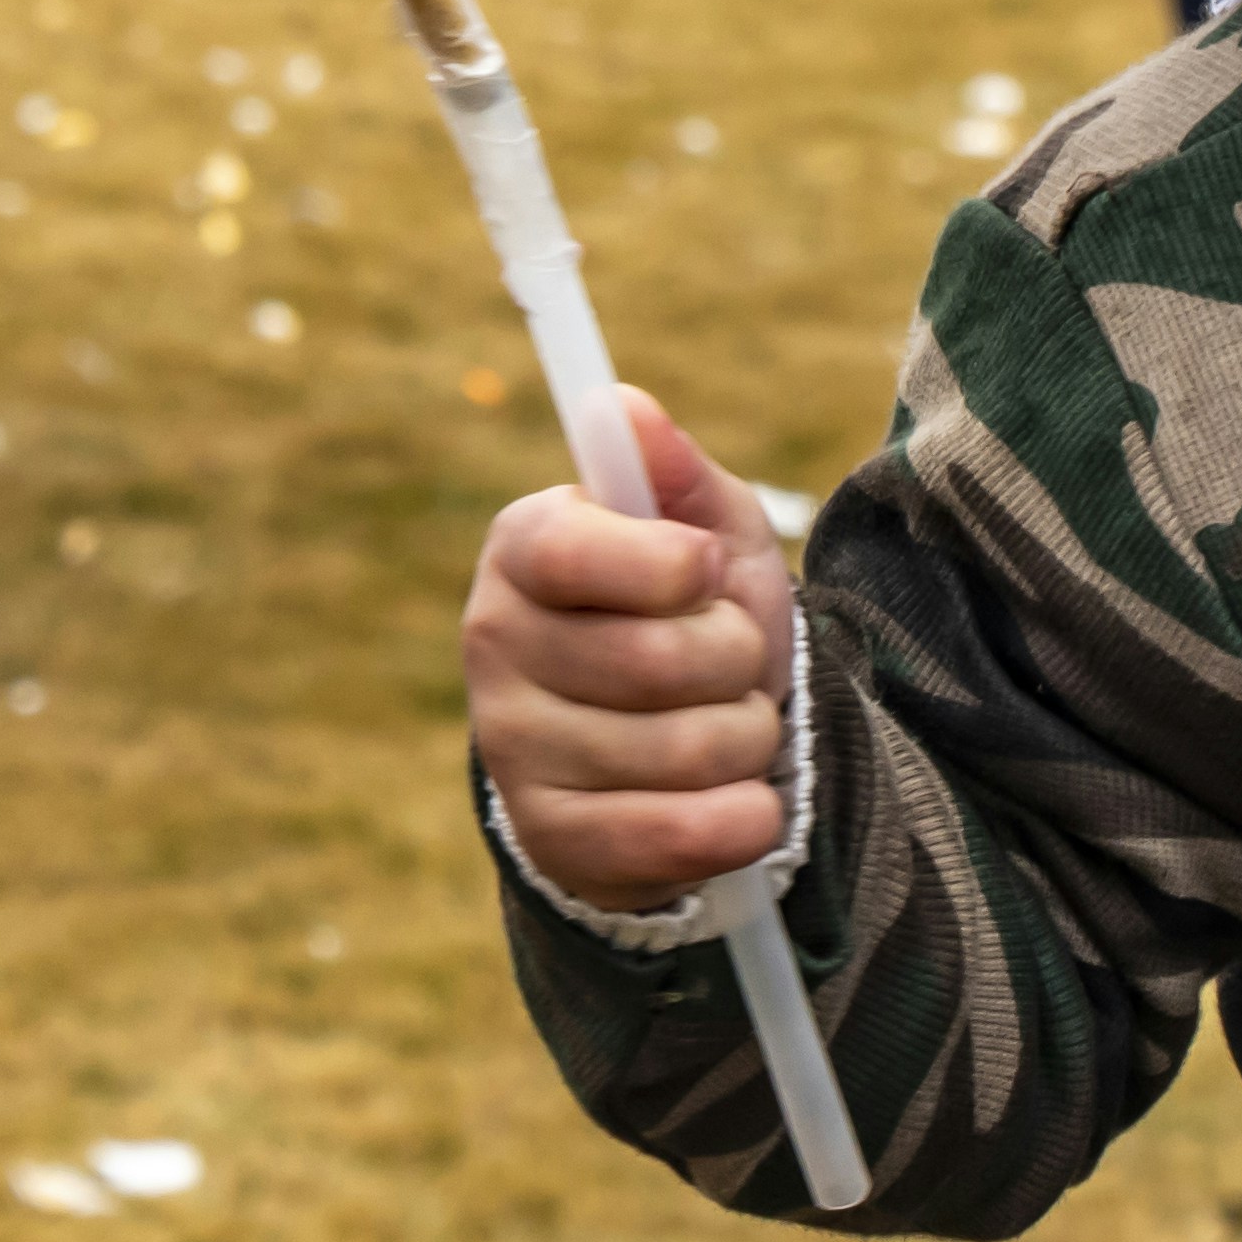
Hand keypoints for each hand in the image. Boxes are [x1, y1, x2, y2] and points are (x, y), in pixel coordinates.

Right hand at [463, 389, 795, 913]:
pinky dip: (745, 816)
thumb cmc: (690, 618)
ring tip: (727, 726)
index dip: (667, 565)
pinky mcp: (551, 837)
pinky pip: (681, 834)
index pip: (572, 550)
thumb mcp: (705, 534)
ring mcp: (513, 747)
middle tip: (730, 659)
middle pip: (658, 658)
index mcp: (522, 547)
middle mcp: (493, 642)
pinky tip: (737, 800)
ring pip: (686, 749)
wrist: (679, 751)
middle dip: (738, 658)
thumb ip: (673, 471)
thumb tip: (622, 404)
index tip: (705, 568)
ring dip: (748, 737)